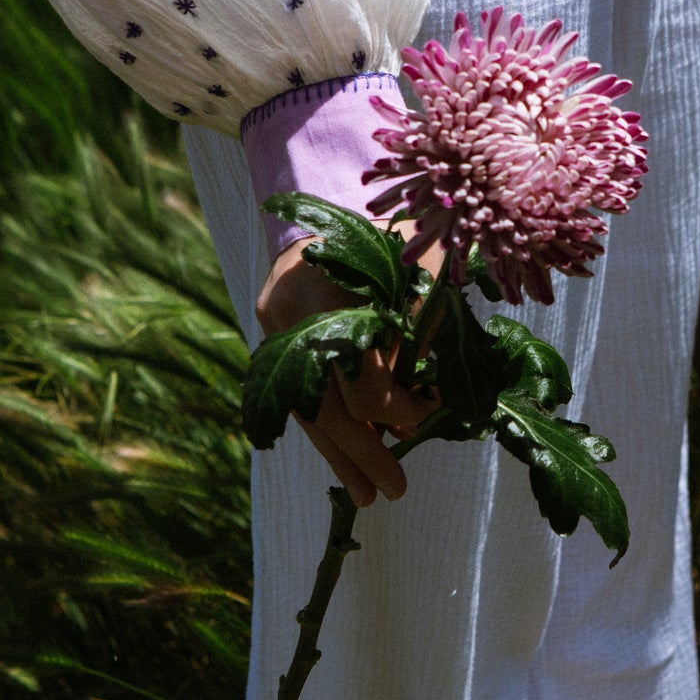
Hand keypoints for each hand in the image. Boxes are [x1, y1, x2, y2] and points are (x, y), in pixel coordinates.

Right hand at [254, 237, 432, 506]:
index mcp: (340, 290)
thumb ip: (424, 339)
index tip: (430, 411)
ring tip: (366, 494)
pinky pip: (298, 392)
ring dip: (340, 454)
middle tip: (392, 491)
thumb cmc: (402, 240)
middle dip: (363, 452)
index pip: (364, 382)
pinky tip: (346, 462)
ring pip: (304, 405)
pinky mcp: (269, 332)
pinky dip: (326, 428)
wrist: (347, 206)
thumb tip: (420, 408)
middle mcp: (295, 309)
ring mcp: (274, 322)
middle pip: (325, 404)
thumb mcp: (429, 277)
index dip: (402, 408)